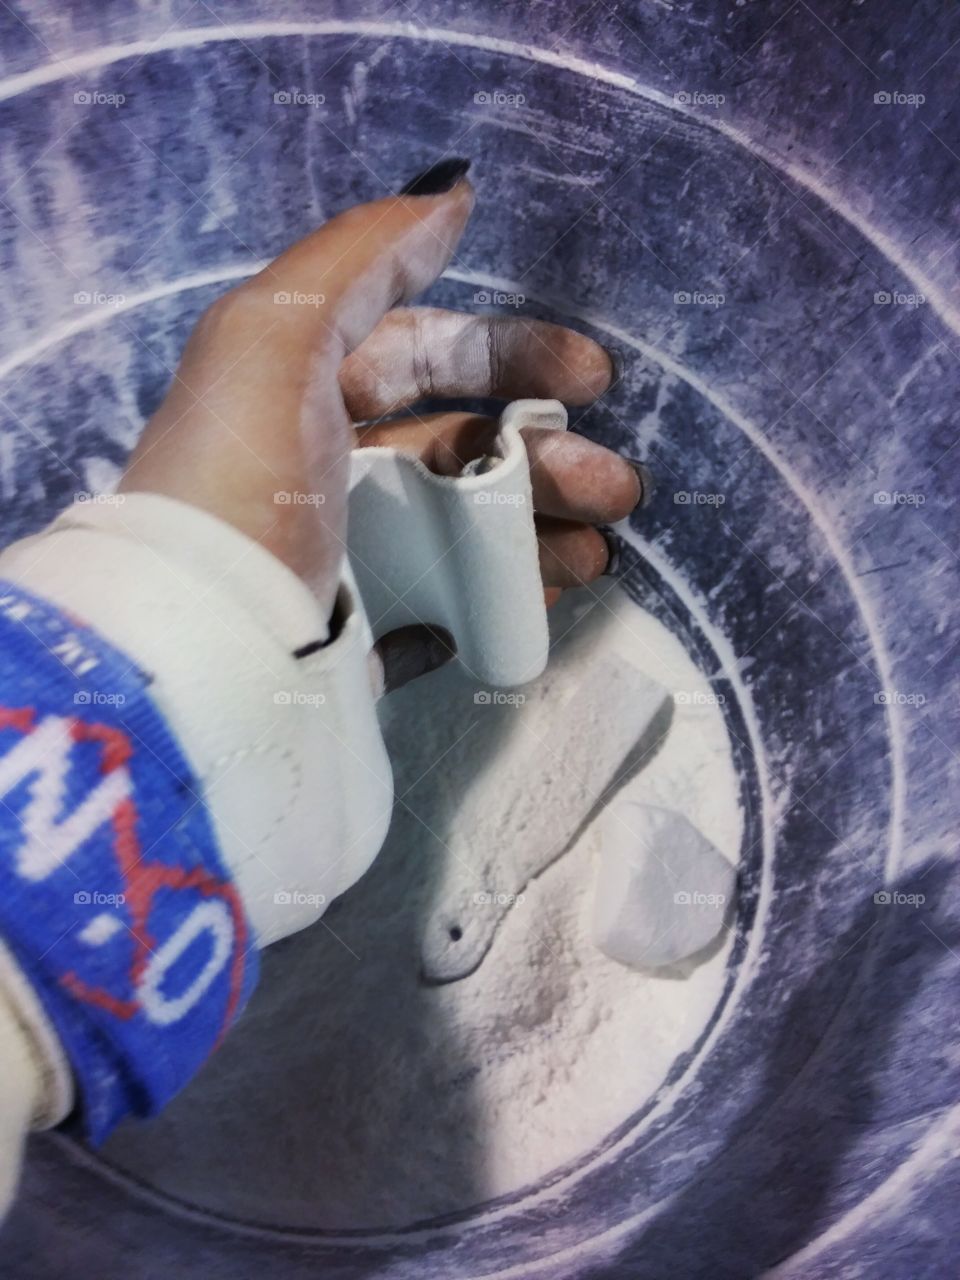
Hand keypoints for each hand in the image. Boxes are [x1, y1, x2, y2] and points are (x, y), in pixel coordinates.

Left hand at [118, 160, 642, 686]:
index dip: (507, 354)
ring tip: (596, 551)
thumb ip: (363, 258)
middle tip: (616, 486)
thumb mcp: (276, 338)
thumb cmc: (246, 478)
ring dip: (540, 530)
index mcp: (300, 389)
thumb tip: (451, 192)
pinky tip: (544, 594)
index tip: (590, 379)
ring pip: (463, 527)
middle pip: (456, 444)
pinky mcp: (357, 634)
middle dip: (543, 453)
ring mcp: (346, 554)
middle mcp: (326, 468)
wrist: (200, 643)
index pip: (420, 352)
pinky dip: (501, 596)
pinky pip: (444, 604)